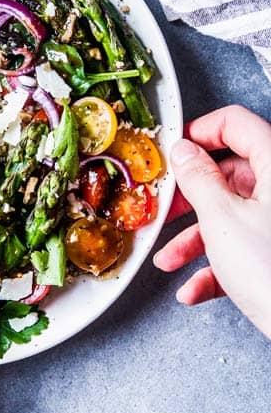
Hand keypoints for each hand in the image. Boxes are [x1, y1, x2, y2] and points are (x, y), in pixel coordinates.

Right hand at [154, 106, 270, 338]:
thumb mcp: (223, 219)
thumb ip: (198, 179)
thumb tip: (184, 153)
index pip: (235, 124)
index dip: (200, 132)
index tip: (174, 150)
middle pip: (231, 175)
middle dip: (191, 198)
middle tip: (168, 207)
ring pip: (233, 216)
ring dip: (196, 240)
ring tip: (171, 259)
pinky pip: (244, 248)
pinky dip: (217, 267)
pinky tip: (195, 288)